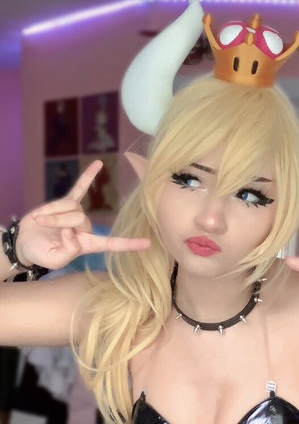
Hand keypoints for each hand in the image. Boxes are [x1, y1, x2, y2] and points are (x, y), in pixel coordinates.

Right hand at [16, 161, 150, 270]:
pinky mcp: (68, 203)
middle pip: (78, 218)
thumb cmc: (41, 254)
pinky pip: (79, 187)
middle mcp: (86, 228)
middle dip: (58, 221)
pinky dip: (88, 176)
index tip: (147, 243)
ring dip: (52, 213)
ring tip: (42, 221)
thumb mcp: (52, 260)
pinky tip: (99, 163)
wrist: (25, 241)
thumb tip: (72, 232)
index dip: (128, 244)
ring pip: (71, 206)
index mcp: (87, 245)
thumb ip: (66, 251)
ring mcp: (77, 214)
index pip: (111, 244)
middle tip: (45, 229)